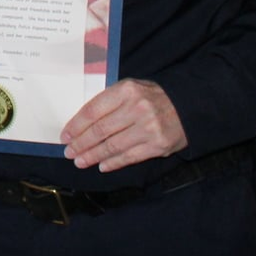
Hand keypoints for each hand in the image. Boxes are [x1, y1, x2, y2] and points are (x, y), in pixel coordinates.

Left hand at [60, 78, 185, 171]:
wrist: (189, 107)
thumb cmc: (153, 98)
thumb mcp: (132, 89)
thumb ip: (109, 101)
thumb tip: (81, 122)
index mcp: (127, 91)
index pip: (93, 110)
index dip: (76, 125)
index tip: (65, 135)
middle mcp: (138, 108)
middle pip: (100, 130)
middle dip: (81, 143)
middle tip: (69, 152)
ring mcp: (149, 128)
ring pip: (113, 146)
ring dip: (93, 156)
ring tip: (80, 161)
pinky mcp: (158, 145)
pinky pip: (130, 157)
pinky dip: (113, 163)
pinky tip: (102, 166)